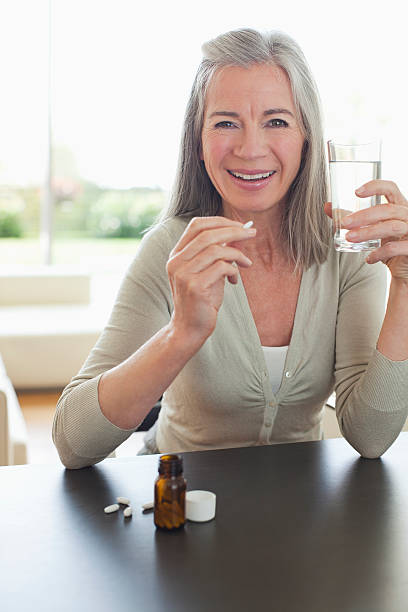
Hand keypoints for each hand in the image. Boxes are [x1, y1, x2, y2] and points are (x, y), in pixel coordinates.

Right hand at [166, 216, 255, 342]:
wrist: (189, 328)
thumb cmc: (201, 299)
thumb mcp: (208, 272)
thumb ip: (217, 253)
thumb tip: (238, 234)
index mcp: (177, 254)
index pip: (196, 225)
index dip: (220, 222)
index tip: (239, 226)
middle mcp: (176, 261)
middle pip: (207, 234)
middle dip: (234, 231)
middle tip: (252, 233)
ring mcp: (183, 274)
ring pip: (215, 250)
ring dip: (237, 254)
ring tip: (246, 263)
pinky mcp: (194, 287)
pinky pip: (220, 268)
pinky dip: (233, 270)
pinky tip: (235, 280)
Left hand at [324, 180, 407, 280]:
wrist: (405, 267)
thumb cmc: (390, 243)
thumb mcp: (372, 229)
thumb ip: (353, 218)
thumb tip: (328, 207)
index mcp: (399, 206)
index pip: (391, 188)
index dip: (375, 186)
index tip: (356, 192)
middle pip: (388, 209)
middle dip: (364, 216)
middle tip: (344, 223)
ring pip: (392, 227)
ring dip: (368, 232)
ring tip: (350, 238)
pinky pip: (395, 248)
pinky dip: (379, 253)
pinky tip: (368, 258)